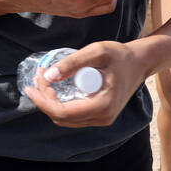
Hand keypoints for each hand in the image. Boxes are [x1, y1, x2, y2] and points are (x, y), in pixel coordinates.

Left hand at [20, 41, 148, 127]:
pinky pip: (72, 115)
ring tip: (44, 78)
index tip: (30, 87)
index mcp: (103, 106)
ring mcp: (101, 119)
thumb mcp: (97, 51)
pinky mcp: (99, 115)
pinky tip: (54, 86)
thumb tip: (49, 76)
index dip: (43, 102)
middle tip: (39, 76)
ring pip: (65, 118)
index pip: (63, 113)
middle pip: (61, 117)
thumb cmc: (120, 55)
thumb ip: (72, 63)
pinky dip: (59, 102)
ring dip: (50, 101)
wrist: (139, 62)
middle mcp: (102, 118)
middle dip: (44, 99)